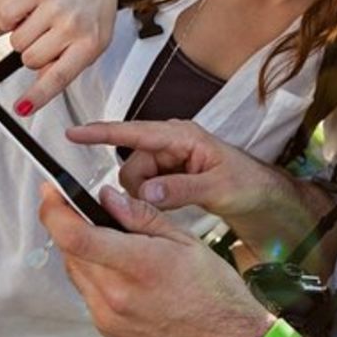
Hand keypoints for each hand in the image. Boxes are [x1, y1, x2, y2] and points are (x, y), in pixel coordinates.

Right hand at [0, 0, 117, 114]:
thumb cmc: (90, 19)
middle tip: (47, 41)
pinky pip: (5, 17)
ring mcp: (56, 6)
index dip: (37, 95)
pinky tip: (28, 14)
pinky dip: (9, 20)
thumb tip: (37, 92)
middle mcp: (74, 25)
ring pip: (16, 42)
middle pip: (29, 61)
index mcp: (90, 45)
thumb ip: (65, 69)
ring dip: (24, 38)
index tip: (20, 110)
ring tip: (42, 25)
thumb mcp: (89, 48)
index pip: (59, 77)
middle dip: (34, 56)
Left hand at [39, 183, 271, 336]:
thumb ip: (142, 217)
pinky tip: (118, 267)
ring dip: (82, 249)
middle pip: (70, 251)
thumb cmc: (213, 293)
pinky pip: (87, 292)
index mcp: (138, 266)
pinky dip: (94, 272)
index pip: (76, 236)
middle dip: (70, 224)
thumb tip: (108, 197)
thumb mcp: (186, 242)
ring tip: (109, 238)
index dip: (55, 209)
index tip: (51, 192)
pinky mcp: (107, 328)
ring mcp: (108, 316)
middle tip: (84, 208)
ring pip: (75, 270)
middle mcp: (115, 294)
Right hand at [67, 121, 291, 218]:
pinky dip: (150, 200)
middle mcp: (170, 143)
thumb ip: (182, 189)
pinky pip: (143, 189)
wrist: (262, 195)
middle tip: (168, 202)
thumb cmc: (247, 183)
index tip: (74, 133)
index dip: (103, 133)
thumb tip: (147, 192)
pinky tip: (172, 204)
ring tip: (177, 202)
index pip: (136, 132)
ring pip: (134, 182)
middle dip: (140, 189)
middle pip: (131, 167)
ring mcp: (167, 159)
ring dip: (146, 197)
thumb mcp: (219, 187)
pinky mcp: (167, 174)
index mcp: (183, 136)